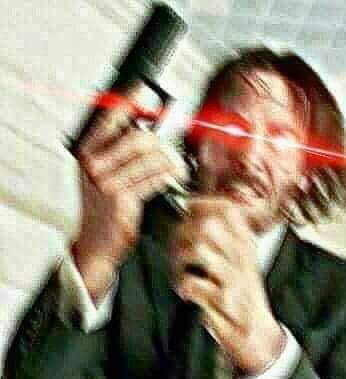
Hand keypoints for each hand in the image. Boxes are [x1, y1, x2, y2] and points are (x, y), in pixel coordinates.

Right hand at [73, 87, 185, 300]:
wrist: (95, 242)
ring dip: (170, 161)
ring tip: (178, 166)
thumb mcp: (100, 174)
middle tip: (172, 142)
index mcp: (86, 151)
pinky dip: (170, 176)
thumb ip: (116, 149)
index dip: (129, 100)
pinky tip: (175, 175)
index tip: (144, 88)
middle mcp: (93, 163)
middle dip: (161, 141)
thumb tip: (143, 124)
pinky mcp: (121, 199)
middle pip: (137, 138)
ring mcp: (106, 182)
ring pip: (150, 159)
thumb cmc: (101, 207)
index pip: (109, 117)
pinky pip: (154, 179)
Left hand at [170, 197, 285, 374]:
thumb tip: (192, 205)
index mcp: (244, 242)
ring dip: (179, 261)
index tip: (189, 210)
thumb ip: (217, 232)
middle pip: (207, 225)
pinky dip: (183, 285)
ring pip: (199, 249)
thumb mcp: (234, 257)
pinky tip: (186, 291)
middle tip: (176, 251)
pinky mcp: (223, 300)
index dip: (202, 204)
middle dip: (182, 236)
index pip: (227, 209)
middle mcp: (241, 255)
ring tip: (179, 272)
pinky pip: (193, 283)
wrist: (255, 332)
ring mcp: (233, 277)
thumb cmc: (237, 292)